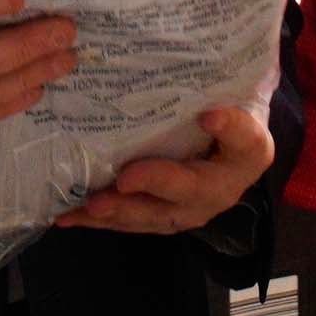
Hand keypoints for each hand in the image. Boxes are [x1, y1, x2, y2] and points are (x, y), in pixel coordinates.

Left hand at [60, 102, 273, 236]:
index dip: (229, 128)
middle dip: (152, 186)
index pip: (244, 140)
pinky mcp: (161, 218)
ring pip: (155, 216)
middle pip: (189, 191)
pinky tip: (67, 216)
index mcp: (247, 154)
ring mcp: (189, 210)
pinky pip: (130, 222)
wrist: (224, 150)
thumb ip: (219, 93)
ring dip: (119, 212)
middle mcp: (222, 190)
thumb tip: (202, 93)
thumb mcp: (232, 100)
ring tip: (88, 207)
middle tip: (123, 181)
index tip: (208, 115)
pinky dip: (99, 220)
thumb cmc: (225, 114)